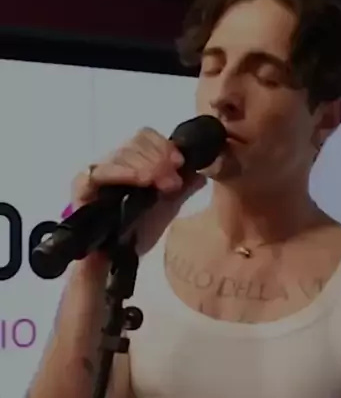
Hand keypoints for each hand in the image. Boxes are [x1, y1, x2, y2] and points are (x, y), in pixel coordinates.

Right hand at [72, 128, 205, 258]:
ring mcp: (96, 172)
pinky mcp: (81, 185)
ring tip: (162, 184)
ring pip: (121, 153)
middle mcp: (114, 162)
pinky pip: (100, 171)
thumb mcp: (167, 207)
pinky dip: (123, 172)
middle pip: (135, 142)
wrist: (114, 260)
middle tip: (173, 182)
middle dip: (159, 158)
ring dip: (146, 165)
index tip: (180, 162)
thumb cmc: (137, 231)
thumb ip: (183, 188)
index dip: (164, 145)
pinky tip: (141, 180)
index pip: (146, 137)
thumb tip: (202, 171)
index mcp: (133, 161)